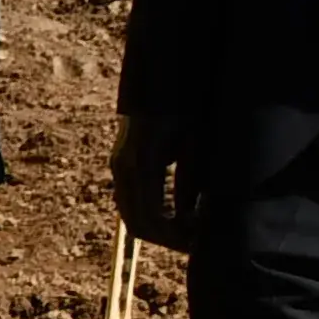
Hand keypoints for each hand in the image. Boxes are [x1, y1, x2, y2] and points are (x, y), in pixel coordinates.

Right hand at [110, 115, 198, 248]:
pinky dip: (151, 214)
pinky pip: (131, 200)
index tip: (198, 244)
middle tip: (196, 243)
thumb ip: (191, 179)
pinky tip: (178, 212)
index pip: (150, 221)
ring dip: (159, 228)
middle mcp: (124, 167)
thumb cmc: (185, 103)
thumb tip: (191, 216)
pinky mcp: (123, 161)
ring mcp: (120, 164)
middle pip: (137, 224)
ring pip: (131, 215)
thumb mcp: (194, 142)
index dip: (174, 238)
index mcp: (142, 164)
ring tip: (190, 229)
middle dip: (167, 239)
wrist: (161, 74)